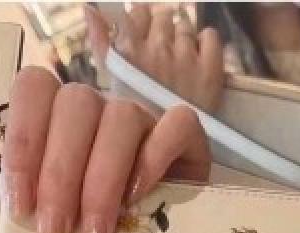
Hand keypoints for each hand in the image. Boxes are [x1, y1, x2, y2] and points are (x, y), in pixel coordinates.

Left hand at [0, 66, 209, 232]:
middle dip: (61, 177)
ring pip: (123, 118)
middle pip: (78, 106)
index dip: (24, 144)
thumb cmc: (79, 222)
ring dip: (103, 181)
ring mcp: (145, 118)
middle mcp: (101, 107)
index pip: (35, 89)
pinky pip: (175, 125)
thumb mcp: (22, 193)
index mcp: (59, 114)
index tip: (20, 208)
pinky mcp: (186, 137)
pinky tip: (138, 197)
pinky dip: (154, 159)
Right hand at [85, 3, 223, 112]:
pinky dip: (207, 43)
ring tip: (181, 65)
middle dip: (164, 32)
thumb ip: (100, 43)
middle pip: (164, 16)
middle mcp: (157, 49)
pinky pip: (210, 36)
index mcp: (131, 51)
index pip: (138, 12)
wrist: (169, 150)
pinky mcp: (210, 68)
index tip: (146, 39)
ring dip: (184, 39)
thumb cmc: (137, 118)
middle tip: (165, 57)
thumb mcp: (113, 81)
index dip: (143, 23)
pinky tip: (200, 62)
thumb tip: (89, 7)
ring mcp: (185, 58)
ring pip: (185, 26)